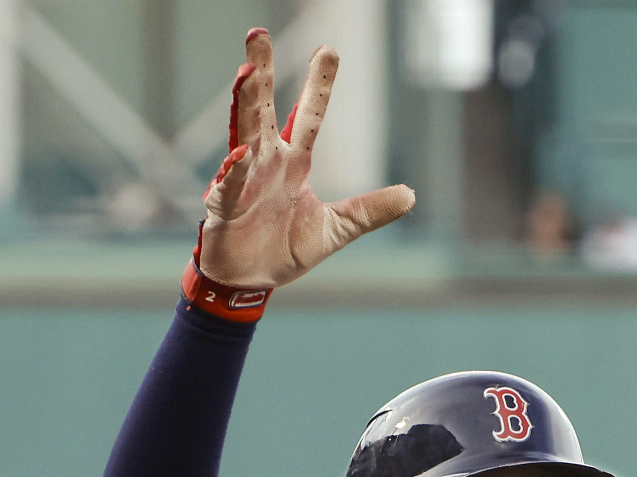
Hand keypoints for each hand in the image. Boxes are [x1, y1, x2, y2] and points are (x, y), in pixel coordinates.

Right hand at [198, 28, 414, 289]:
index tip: (327, 49)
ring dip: (243, 104)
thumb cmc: (284, 249)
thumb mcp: (337, 229)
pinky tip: (240, 154)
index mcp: (293, 163)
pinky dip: (234, 170)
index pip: (310, 116)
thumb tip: (411, 195)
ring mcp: (242, 180)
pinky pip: (229, 184)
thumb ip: (369, 210)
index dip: (319, 85)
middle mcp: (265, 162)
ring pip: (243, 133)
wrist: (251, 283)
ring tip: (245, 73)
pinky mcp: (224, 206)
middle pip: (264, 109)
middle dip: (260, 72)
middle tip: (258, 34)